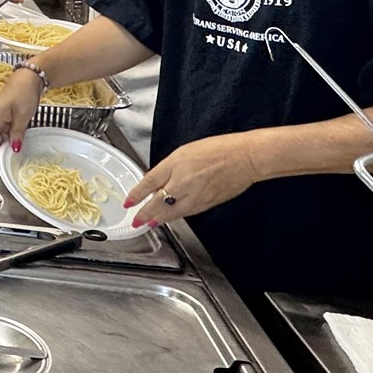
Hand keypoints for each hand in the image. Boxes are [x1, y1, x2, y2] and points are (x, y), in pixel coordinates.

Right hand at [0, 69, 42, 152]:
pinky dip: (11, 130)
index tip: (6, 151)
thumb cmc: (24, 92)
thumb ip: (17, 133)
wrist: (30, 76)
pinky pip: (4, 125)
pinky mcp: (4, 111)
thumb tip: (14, 148)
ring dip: (8, 137)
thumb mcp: (23, 116)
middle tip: (17, 146)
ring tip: (21, 137)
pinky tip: (21, 129)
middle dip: (2, 143)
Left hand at [123, 133, 263, 227]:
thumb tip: (156, 180)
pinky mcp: (207, 204)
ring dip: (158, 219)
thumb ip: (168, 168)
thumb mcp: (184, 152)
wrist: (244, 158)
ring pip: (172, 212)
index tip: (128, 203)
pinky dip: (175, 217)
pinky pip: (186, 213)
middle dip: (144, 214)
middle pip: (158, 203)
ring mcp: (195, 196)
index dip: (136, 195)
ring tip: (149, 223)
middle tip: (136, 221)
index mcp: (175, 166)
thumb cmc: (218, 150)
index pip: (149, 183)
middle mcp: (183, 183)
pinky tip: (170, 218)